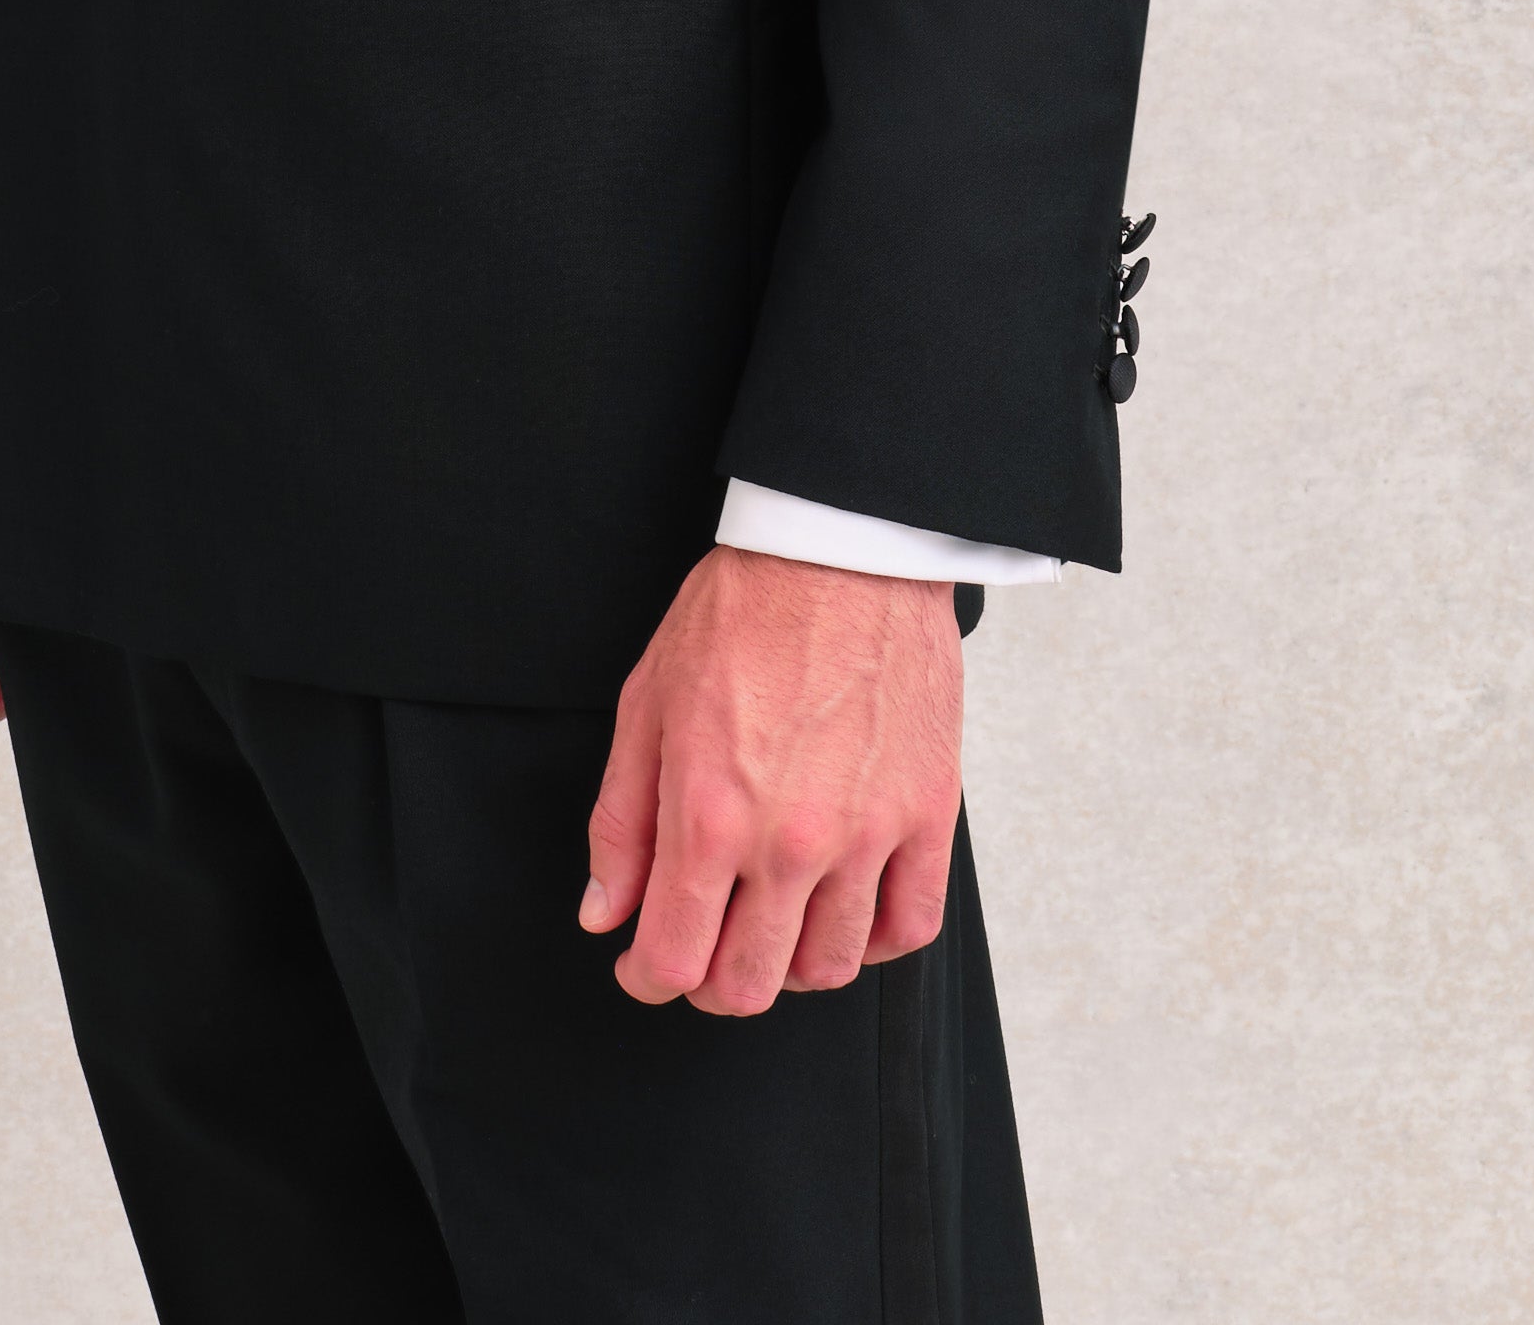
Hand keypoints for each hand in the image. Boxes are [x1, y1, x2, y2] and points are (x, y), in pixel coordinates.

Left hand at [580, 547, 960, 1011]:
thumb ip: (622, 822)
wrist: (838, 550)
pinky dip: (873, 941)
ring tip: (772, 922)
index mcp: (709, 816)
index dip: (648, 977)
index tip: (646, 965)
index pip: (675, 959)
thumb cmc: (741, 613)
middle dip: (710, 981)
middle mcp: (790, 842)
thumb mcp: (647, 704)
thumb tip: (606, 911)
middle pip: (749, 983)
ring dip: (789, 964)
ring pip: (828, 967)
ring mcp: (868, 834)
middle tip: (703, 947)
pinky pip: (909, 926)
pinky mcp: (927, 813)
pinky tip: (845, 911)